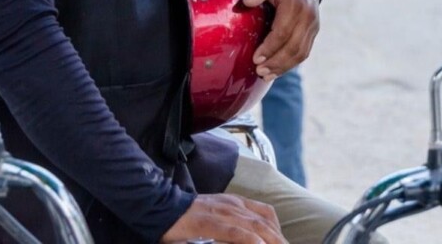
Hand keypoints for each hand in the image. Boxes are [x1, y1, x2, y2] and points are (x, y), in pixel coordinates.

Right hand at [161, 194, 285, 243]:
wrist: (158, 206)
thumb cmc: (184, 216)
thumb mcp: (213, 216)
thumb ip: (228, 225)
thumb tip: (247, 237)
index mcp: (233, 202)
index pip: (265, 212)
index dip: (278, 228)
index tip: (283, 241)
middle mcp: (232, 204)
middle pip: (264, 221)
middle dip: (279, 239)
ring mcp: (221, 212)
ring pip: (254, 226)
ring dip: (271, 240)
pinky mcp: (209, 222)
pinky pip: (235, 232)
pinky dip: (249, 239)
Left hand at [246, 0, 320, 78]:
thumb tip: (247, 1)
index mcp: (296, 4)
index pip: (283, 31)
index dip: (269, 47)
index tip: (255, 58)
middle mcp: (308, 17)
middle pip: (293, 46)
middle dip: (276, 62)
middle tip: (258, 71)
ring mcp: (313, 25)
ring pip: (301, 52)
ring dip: (283, 67)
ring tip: (265, 75)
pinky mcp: (314, 31)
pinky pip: (304, 51)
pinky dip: (291, 63)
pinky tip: (277, 70)